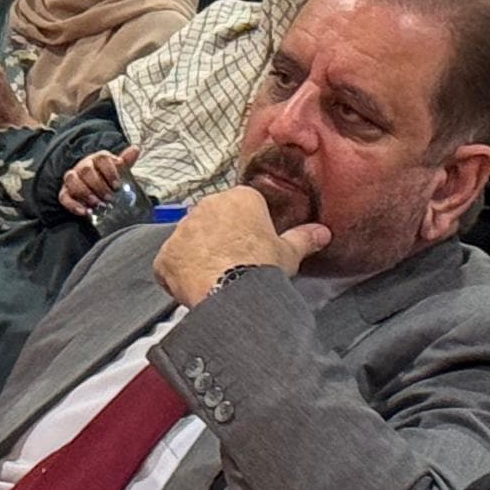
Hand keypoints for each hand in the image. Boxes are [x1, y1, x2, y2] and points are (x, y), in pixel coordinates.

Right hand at [61, 147, 133, 217]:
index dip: (110, 172)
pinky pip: (64, 197)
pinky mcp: (65, 192)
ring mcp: (72, 179)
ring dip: (85, 193)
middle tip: (109, 198)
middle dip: (98, 185)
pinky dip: (73, 205)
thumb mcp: (117, 170)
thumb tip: (135, 149)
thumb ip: (125, 161)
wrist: (92, 187)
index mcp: (97, 159)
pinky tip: (85, 212)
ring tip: (98, 205)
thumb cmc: (106, 178)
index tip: (118, 186)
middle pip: (86, 170)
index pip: (102, 159)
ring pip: (73, 181)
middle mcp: (82, 167)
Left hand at [154, 185, 331, 306]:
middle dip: (218, 240)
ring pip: (189, 241)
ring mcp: (182, 229)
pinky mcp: (166, 254)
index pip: (240, 208)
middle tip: (233, 263)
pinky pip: (170, 263)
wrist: (233, 292)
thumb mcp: (288, 253)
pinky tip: (196, 287)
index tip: (250, 248)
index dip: (245, 230)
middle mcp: (206, 206)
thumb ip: (304, 238)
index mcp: (239, 198)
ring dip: (198, 256)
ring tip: (215, 277)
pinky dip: (179, 275)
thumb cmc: (262, 266)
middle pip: (211, 221)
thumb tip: (323, 233)